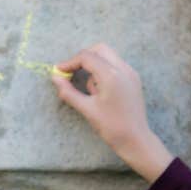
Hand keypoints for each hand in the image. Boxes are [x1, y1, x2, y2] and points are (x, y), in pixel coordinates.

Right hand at [51, 43, 174, 183]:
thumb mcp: (87, 109)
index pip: (87, 57)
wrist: (135, 140)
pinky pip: (115, 66)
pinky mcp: (133, 79)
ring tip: (91, 91)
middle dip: (83, 58)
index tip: (59, 72)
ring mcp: (131, 73)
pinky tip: (101, 92)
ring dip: (94, 66)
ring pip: (108, 56)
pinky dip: (104, 71)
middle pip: (99, 49)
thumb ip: (69, 92)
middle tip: (71, 73)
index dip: (70, 62)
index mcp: (111, 75)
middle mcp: (123, 69)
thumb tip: (55, 77)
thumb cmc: (111, 126)